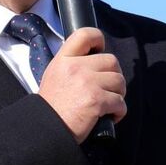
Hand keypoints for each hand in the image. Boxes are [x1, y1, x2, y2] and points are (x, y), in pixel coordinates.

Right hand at [36, 26, 126, 141]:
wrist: (46, 130)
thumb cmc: (52, 107)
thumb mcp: (54, 76)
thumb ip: (72, 65)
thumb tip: (95, 61)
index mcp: (63, 60)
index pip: (85, 34)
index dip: (98, 40)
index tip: (99, 52)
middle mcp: (75, 67)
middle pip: (111, 60)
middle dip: (113, 76)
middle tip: (106, 89)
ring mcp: (87, 83)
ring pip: (119, 81)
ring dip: (117, 94)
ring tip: (107, 104)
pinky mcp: (97, 101)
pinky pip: (120, 102)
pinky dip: (118, 111)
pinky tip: (109, 117)